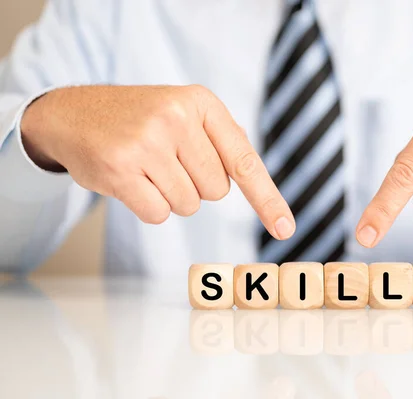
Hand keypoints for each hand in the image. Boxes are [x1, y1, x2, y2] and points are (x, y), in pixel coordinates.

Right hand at [21, 85, 294, 238]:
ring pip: (188, 205)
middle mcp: (176, 118)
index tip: (285, 229)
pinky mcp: (120, 170)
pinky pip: (159, 214)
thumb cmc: (139, 118)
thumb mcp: (183, 110)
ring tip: (147, 167)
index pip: (244, 161)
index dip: (267, 199)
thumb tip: (253, 180)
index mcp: (200, 102)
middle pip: (217, 191)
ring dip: (171, 196)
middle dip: (196, 185)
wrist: (74, 113)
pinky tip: (131, 180)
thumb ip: (221, 139)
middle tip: (167, 160)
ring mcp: (147, 143)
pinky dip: (149, 206)